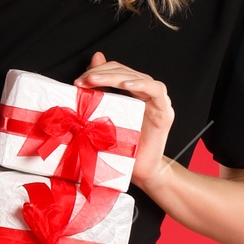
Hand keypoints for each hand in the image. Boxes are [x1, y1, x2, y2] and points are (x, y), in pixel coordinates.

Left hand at [80, 51, 173, 186]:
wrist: (141, 172)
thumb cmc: (123, 148)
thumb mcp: (105, 118)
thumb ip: (101, 94)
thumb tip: (90, 70)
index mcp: (133, 92)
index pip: (116, 71)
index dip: (98, 71)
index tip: (79, 80)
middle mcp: (146, 93)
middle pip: (125, 72)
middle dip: (102, 73)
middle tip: (83, 80)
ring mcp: (157, 101)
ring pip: (138, 77)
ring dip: (114, 76)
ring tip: (95, 80)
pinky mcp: (164, 112)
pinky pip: (156, 90)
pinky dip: (141, 84)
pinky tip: (126, 84)